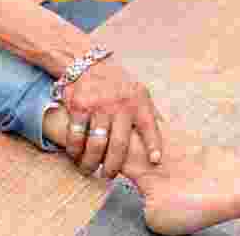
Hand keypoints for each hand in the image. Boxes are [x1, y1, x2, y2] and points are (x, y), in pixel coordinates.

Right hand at [61, 58, 163, 178]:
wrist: (88, 63)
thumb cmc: (117, 84)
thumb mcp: (138, 92)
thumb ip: (149, 113)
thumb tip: (165, 137)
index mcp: (138, 101)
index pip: (149, 126)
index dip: (154, 144)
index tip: (156, 161)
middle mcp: (120, 104)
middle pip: (118, 145)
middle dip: (113, 166)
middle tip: (108, 176)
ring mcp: (98, 106)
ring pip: (95, 144)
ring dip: (91, 162)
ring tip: (89, 169)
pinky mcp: (79, 107)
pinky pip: (76, 135)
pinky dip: (74, 150)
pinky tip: (75, 155)